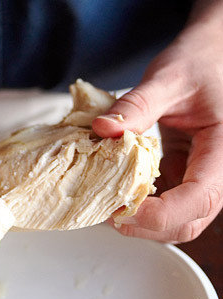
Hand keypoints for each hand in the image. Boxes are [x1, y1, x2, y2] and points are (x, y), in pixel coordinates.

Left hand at [92, 1, 222, 242]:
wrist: (210, 58)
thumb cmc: (200, 63)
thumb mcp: (168, 77)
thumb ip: (136, 105)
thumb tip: (102, 129)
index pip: (198, 198)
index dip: (158, 214)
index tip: (120, 209)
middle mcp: (221, 171)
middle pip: (187, 222)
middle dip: (145, 224)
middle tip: (107, 209)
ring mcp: (205, 179)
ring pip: (179, 223)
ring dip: (143, 222)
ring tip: (111, 203)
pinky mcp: (189, 178)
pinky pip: (169, 208)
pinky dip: (144, 209)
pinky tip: (121, 193)